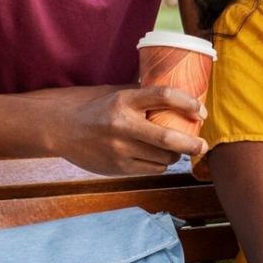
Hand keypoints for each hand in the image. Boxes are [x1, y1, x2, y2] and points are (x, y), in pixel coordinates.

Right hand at [43, 85, 208, 175]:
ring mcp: (119, 149)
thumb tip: (179, 94)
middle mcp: (122, 125)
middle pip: (168, 138)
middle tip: (202, 144)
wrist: (60, 128)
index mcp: (124, 100)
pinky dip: (160, 164)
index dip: (188, 103)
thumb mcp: (116, 93)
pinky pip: (151, 169)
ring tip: (175, 149)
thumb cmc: (94, 107)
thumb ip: (143, 95)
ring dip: (175, 155)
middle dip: (192, 143)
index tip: (200, 110)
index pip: (164, 96)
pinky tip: (157, 157)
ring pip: (162, 158)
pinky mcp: (117, 168)